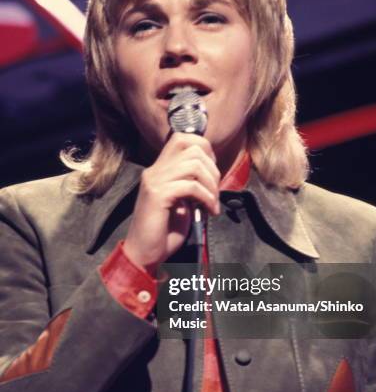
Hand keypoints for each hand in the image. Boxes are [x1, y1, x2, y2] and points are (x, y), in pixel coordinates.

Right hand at [124, 133, 220, 270]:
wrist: (144, 254)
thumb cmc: (163, 231)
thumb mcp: (181, 201)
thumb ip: (190, 183)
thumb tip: (212, 173)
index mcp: (159, 169)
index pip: (183, 138)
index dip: (205, 149)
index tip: (212, 173)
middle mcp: (155, 170)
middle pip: (192, 147)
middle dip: (213, 168)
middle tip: (215, 191)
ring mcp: (155, 181)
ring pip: (194, 165)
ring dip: (211, 185)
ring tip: (213, 203)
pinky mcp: (158, 195)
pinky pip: (191, 186)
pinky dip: (207, 198)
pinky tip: (209, 211)